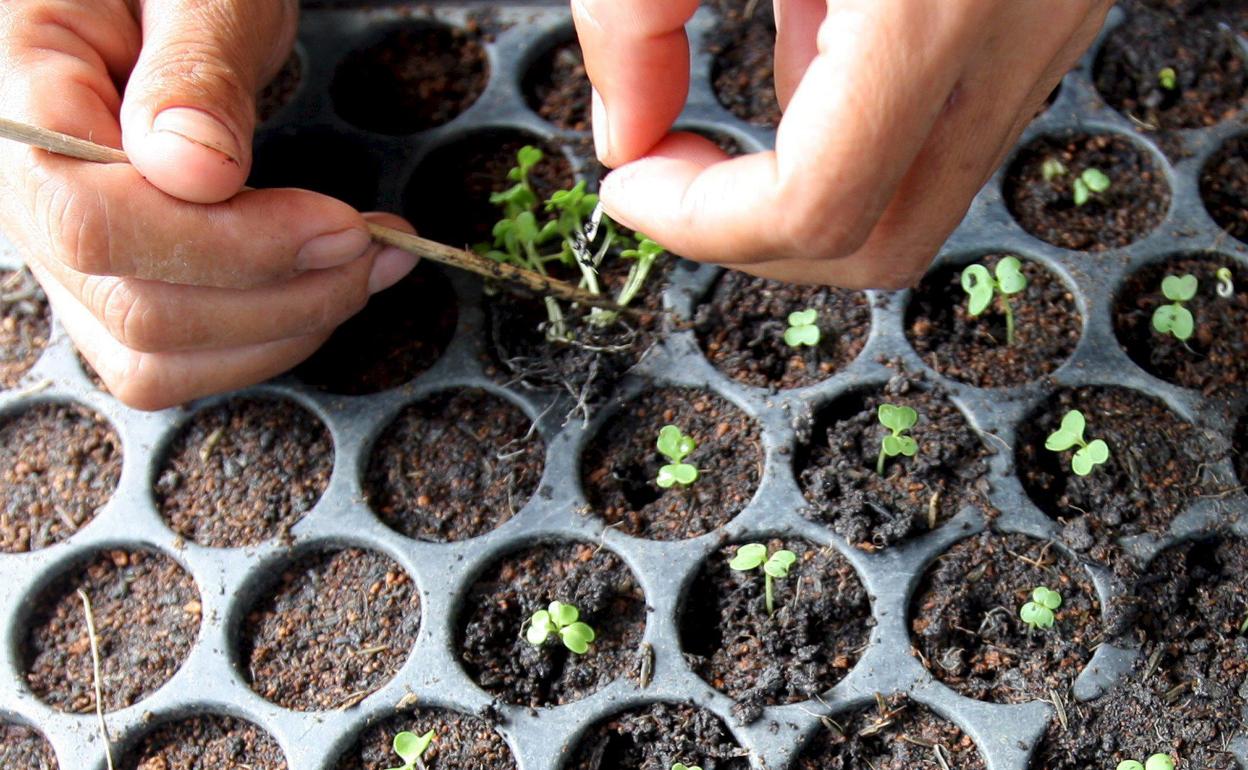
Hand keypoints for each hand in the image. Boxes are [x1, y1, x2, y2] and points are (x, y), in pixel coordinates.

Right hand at [0, 0, 418, 409]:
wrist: (159, 2)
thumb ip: (193, 73)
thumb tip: (193, 170)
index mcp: (18, 102)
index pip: (94, 221)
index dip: (231, 245)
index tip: (339, 223)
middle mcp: (20, 198)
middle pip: (138, 309)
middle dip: (283, 293)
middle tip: (373, 243)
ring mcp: (63, 257)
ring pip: (160, 358)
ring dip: (286, 327)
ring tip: (368, 262)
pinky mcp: (113, 287)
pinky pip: (178, 360)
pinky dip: (267, 338)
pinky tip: (327, 283)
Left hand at [573, 0, 1112, 287]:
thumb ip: (635, 12)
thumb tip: (625, 133)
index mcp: (936, 6)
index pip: (816, 207)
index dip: (702, 226)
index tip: (631, 188)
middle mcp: (1016, 33)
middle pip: (882, 242)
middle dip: (753, 241)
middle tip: (671, 187)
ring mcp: (1047, 31)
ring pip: (924, 193)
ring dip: (808, 180)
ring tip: (743, 83)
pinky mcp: (1047, 15)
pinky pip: (951, 124)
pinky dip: (863, 122)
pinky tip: (815, 34)